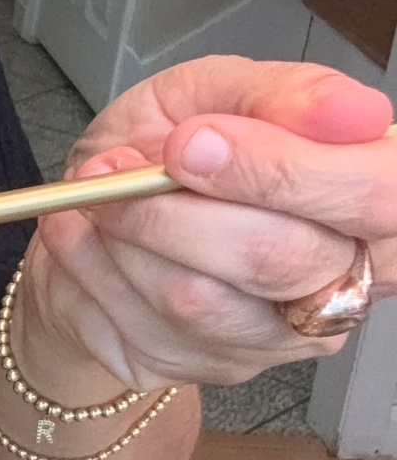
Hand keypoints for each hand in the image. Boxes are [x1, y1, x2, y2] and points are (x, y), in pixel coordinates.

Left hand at [14, 56, 396, 394]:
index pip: (378, 198)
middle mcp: (344, 280)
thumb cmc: (170, 149)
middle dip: (176, 205)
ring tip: (103, 196)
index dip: (283, 169)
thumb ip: (280, 96)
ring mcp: (282, 338)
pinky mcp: (213, 368)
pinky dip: (95, 266)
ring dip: (128, 234)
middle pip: (280, 258)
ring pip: (199, 298)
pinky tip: (95, 237)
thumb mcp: (214, 91)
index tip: (193, 141)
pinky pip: (143, 322)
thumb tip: (350, 111)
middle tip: (125, 166)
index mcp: (366, 197)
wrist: (91, 215)